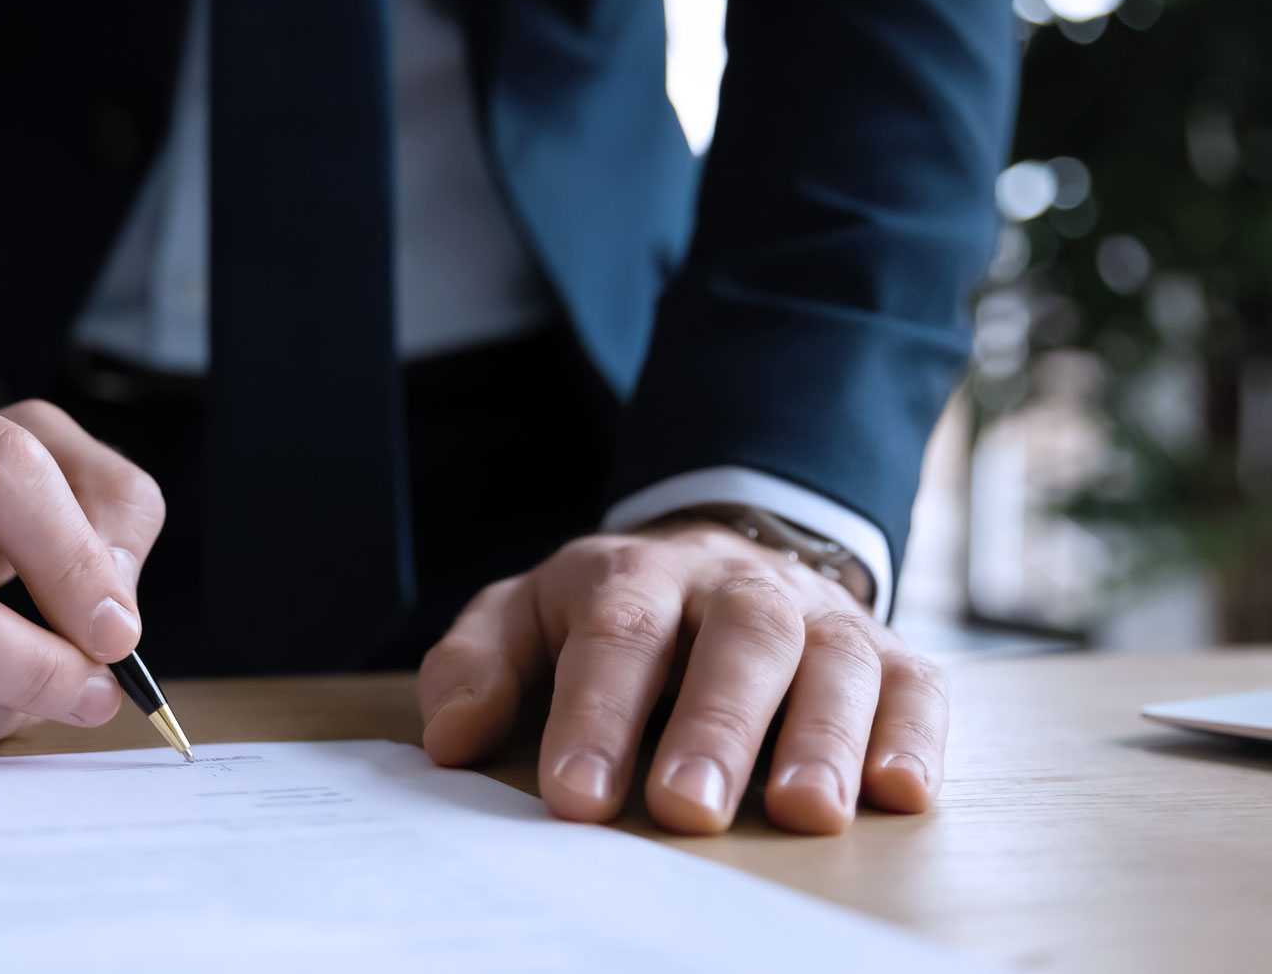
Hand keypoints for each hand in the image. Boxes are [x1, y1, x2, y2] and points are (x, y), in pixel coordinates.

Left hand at [417, 520, 946, 834]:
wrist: (719, 553)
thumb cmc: (612, 613)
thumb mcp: (526, 615)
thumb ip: (478, 664)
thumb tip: (451, 739)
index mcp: (634, 576)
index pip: (616, 638)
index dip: (596, 717)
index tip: (576, 798)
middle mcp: (734, 586)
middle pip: (735, 640)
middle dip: (714, 726)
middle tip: (687, 808)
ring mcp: (817, 615)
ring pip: (832, 658)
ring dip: (822, 734)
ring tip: (804, 812)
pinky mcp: (887, 652)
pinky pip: (914, 683)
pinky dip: (913, 734)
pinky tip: (899, 793)